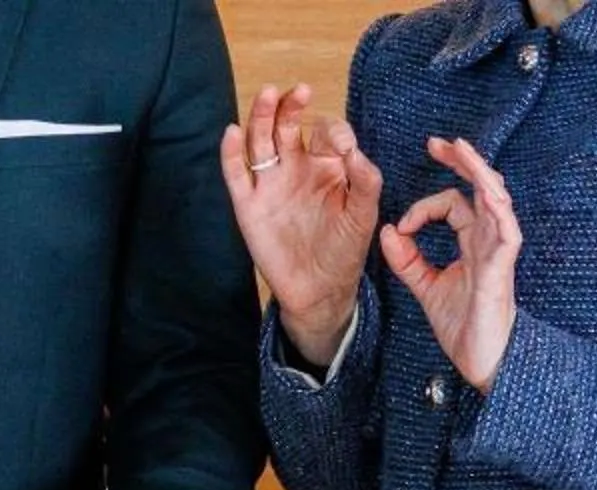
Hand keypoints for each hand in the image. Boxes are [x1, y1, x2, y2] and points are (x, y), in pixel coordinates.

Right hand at [221, 83, 384, 367]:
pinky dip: (231, 154)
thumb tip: (353, 150)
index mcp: (326, 165)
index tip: (345, 149)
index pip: (326, 132)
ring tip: (268, 94)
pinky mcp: (249, 206)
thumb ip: (365, 180)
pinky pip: (237, 175)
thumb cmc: (345, 250)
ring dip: (262, 117)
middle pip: (287, 126)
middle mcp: (295, 168)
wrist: (320, 291)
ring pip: (261, 142)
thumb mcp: (364, 214)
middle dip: (291, 107)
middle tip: (300, 91)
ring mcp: (270, 185)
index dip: (335, 132)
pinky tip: (232, 132)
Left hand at [383, 137, 520, 392]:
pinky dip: (497, 208)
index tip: (402, 227)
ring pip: (495, 197)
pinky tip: (487, 191)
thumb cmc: (462, 324)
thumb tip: (388, 231)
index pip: (452, 204)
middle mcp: (487, 238)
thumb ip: (407, 260)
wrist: (481, 357)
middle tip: (437, 143)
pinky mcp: (503, 265)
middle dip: (460, 161)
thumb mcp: (425, 287)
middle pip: (478, 187)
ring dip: (478, 171)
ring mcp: (498, 249)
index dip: (423, 209)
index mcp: (471, 240)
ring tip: (461, 149)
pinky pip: (507, 229)